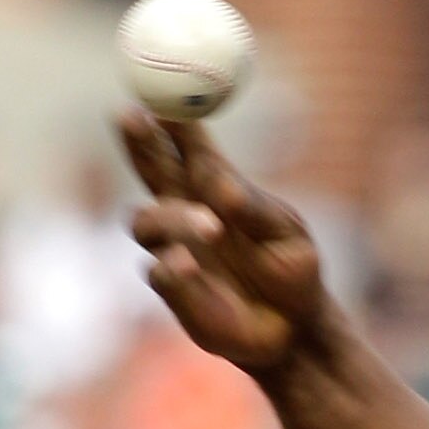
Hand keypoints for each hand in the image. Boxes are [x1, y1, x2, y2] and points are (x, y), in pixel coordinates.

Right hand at [120, 112, 327, 379]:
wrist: (297, 332)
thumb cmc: (293, 272)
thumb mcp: (287, 234)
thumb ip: (255, 209)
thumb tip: (221, 188)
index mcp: (214, 186)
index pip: (186, 144)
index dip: (172, 118)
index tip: (165, 97)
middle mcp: (185, 211)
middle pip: (148, 168)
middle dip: (137, 140)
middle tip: (131, 115)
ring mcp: (174, 250)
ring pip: (144, 221)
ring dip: (171, 218)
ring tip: (211, 227)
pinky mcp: (174, 291)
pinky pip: (160, 272)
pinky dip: (174, 267)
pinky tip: (190, 264)